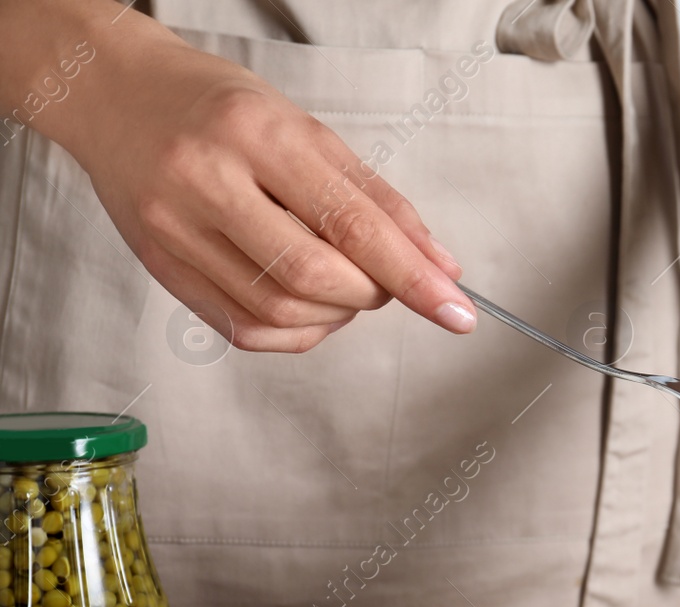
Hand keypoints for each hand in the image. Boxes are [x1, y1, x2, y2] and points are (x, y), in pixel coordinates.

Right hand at [44, 13, 470, 351]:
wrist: (114, 94)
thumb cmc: (218, 108)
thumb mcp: (306, 130)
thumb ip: (376, 200)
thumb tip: (439, 266)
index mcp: (257, 134)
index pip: (352, 224)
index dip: (413, 277)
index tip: (456, 309)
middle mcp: (208, 182)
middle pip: (314, 275)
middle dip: (371, 293)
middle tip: (384, 281)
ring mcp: (176, 230)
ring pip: (280, 311)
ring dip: (336, 314)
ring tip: (344, 286)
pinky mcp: (160, 268)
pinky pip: (244, 328)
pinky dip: (297, 331)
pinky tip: (309, 306)